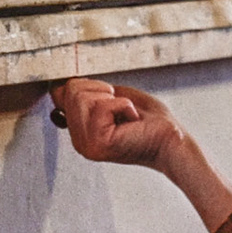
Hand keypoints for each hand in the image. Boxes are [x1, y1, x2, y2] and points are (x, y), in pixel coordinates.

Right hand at [49, 77, 231, 231]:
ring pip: (82, 97)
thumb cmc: (149, 120)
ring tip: (125, 115)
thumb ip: (86, 95)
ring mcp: (86, 145)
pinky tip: (131, 120)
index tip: (109, 98)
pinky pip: (101, 106)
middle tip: (121, 108)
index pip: (60, 95)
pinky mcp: (99, 143)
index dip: (87, 87)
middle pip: (70, 92)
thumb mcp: (112, 100)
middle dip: (100, 90)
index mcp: (79, 132)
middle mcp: (78, 142)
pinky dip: (123, 105)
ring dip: (112, 98)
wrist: (172, 140)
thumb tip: (59, 89)